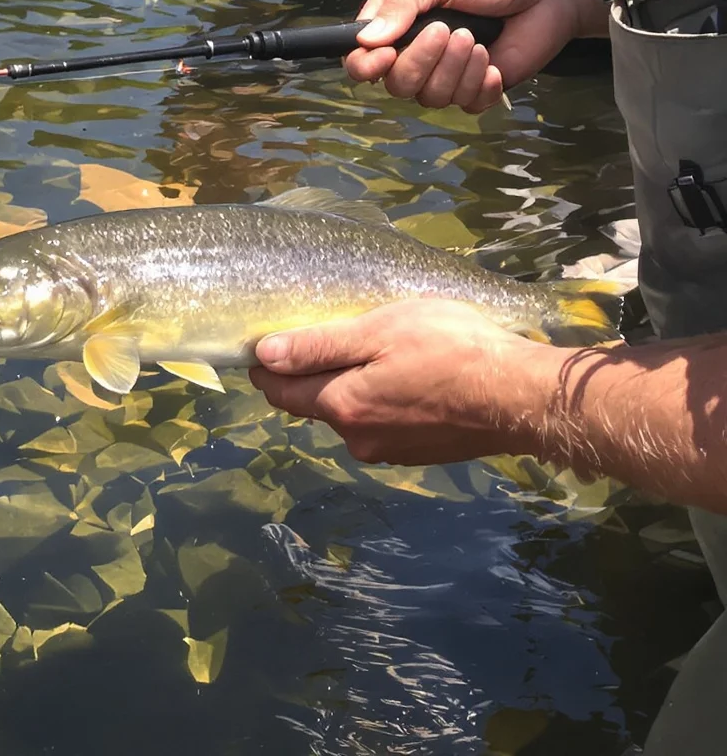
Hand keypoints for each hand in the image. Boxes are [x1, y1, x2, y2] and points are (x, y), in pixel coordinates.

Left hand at [250, 300, 546, 462]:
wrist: (520, 396)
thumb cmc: (448, 350)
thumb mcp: (376, 332)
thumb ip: (317, 347)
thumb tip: (263, 356)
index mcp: (342, 409)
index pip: (281, 392)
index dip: (267, 365)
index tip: (266, 338)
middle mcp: (359, 439)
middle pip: (313, 403)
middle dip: (308, 373)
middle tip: (322, 332)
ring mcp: (391, 450)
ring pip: (349, 412)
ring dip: (348, 385)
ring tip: (369, 349)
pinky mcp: (419, 452)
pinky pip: (380, 421)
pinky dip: (378, 399)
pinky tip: (399, 375)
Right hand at [342, 0, 610, 110]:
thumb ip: (402, 2)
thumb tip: (365, 39)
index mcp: (398, 14)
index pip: (362, 51)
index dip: (366, 62)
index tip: (386, 55)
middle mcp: (416, 46)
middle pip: (395, 82)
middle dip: (422, 61)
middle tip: (451, 32)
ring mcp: (448, 70)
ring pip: (430, 96)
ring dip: (455, 70)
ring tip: (477, 40)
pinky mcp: (478, 86)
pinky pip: (465, 105)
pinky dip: (479, 86)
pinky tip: (493, 63)